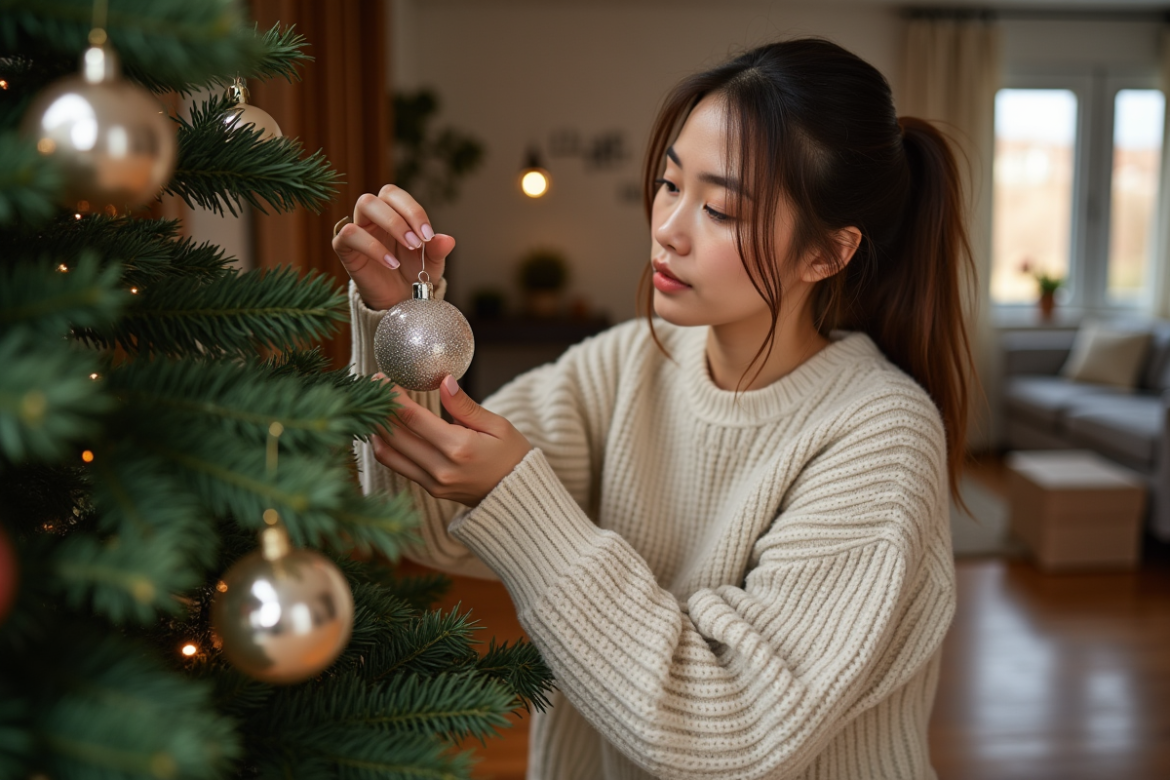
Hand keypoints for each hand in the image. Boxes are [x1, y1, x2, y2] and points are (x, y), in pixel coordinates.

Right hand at [331, 184, 456, 310]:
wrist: (399, 299)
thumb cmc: (413, 273)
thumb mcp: (431, 262)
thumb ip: (437, 249)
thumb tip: (448, 240)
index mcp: (392, 212)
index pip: (396, 195)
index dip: (413, 210)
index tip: (428, 235)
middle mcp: (373, 216)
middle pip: (379, 195)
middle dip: (402, 217)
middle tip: (417, 242)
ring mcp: (358, 229)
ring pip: (364, 204)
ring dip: (391, 223)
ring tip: (409, 248)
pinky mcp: (345, 248)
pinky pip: (349, 235)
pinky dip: (372, 247)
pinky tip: (391, 263)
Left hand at [370, 375, 532, 506]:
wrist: (518, 496)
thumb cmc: (513, 456)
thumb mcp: (498, 426)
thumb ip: (466, 406)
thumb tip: (444, 381)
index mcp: (459, 448)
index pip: (412, 417)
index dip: (392, 396)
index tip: (382, 379)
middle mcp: (441, 468)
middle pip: (394, 434)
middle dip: (379, 409)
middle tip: (373, 389)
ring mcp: (433, 482)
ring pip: (388, 453)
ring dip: (376, 429)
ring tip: (375, 409)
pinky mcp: (430, 490)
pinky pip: (397, 466)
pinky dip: (386, 446)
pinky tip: (385, 429)